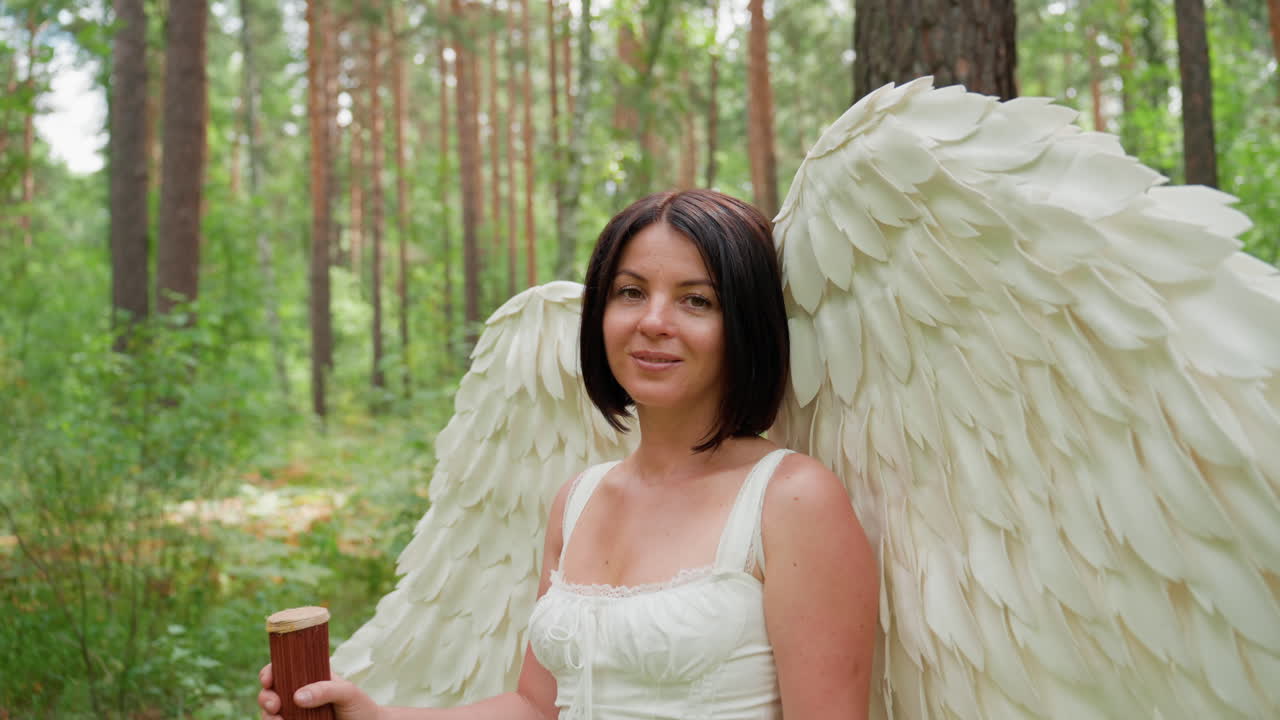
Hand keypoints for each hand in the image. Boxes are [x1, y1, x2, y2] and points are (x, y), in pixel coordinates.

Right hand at [258, 663, 381, 719]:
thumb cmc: (360, 707)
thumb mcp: (348, 693)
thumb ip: (327, 690)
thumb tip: (298, 697)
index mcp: (309, 678)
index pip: (282, 670)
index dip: (269, 672)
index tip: (267, 679)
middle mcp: (298, 696)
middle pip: (270, 693)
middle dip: (266, 697)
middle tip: (276, 705)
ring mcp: (296, 714)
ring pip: (270, 714)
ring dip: (268, 716)